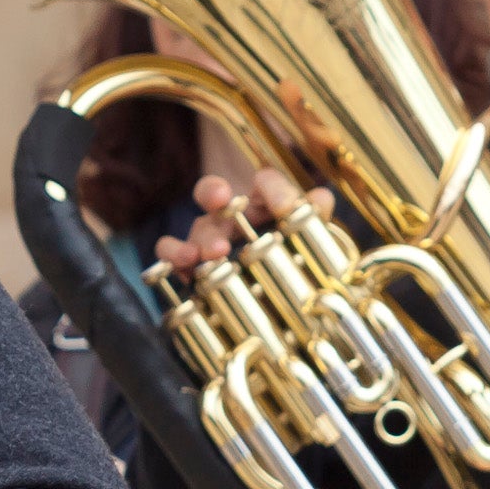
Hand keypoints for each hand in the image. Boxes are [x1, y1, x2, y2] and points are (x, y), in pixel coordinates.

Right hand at [153, 169, 335, 275]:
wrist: (269, 307)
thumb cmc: (288, 263)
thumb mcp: (306, 239)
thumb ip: (313, 216)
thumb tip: (320, 197)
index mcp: (264, 205)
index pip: (265, 181)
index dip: (271, 186)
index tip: (277, 201)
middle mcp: (232, 217)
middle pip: (214, 193)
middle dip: (214, 194)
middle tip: (223, 201)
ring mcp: (208, 238)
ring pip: (197, 225)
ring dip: (203, 236)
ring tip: (215, 252)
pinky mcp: (189, 263)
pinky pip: (169, 250)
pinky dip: (172, 252)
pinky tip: (184, 263)